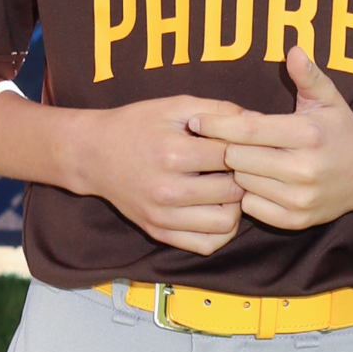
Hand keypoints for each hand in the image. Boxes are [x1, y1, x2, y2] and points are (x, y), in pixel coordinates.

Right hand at [59, 95, 246, 252]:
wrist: (93, 155)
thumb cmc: (136, 125)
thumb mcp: (174, 106)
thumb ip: (218, 109)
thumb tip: (259, 119)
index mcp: (172, 154)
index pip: (232, 156)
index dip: (246, 148)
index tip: (245, 143)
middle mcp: (167, 190)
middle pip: (233, 191)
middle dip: (244, 177)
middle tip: (242, 166)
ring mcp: (162, 216)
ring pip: (225, 223)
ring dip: (236, 206)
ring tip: (229, 188)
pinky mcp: (159, 232)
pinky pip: (206, 245)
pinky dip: (221, 231)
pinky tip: (217, 209)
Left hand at [221, 48, 352, 227]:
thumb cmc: (340, 129)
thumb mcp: (328, 98)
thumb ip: (308, 75)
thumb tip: (293, 49)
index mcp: (307, 134)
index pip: (247, 129)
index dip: (216, 125)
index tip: (195, 122)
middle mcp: (304, 168)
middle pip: (237, 158)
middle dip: (228, 148)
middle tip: (229, 142)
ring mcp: (300, 197)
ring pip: (242, 183)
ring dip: (238, 172)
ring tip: (247, 161)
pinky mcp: (296, 220)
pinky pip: (252, 207)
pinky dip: (249, 194)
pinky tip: (260, 182)